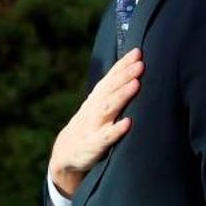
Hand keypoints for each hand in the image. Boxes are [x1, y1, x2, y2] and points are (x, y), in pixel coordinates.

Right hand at [49, 48, 143, 196]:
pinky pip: (105, 137)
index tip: (137, 52)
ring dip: (121, 96)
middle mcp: (94, 108)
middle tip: (140, 64)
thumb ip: (113, 91)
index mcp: (97, 98)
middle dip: (125, 75)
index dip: (123, 64)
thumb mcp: (97, 106)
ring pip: (107, 108)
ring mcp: (93, 126)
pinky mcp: (93, 145)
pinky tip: (128, 123)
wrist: (65, 154)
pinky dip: (116, 130)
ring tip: (136, 84)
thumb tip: (135, 72)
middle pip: (110, 89)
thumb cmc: (89, 126)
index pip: (110, 78)